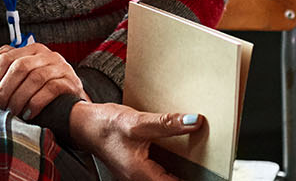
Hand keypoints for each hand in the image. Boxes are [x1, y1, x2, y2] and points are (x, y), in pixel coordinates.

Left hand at [0, 42, 87, 119]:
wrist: (73, 106)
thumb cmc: (43, 93)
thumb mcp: (27, 78)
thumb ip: (9, 73)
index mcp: (31, 50)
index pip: (5, 58)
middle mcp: (46, 54)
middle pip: (19, 67)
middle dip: (5, 90)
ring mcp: (60, 66)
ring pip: (34, 78)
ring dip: (19, 98)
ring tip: (12, 113)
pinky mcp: (70, 81)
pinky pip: (51, 89)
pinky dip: (35, 103)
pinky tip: (27, 114)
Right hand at [67, 101, 204, 180]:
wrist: (85, 124)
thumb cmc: (105, 126)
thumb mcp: (138, 122)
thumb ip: (166, 123)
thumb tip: (193, 121)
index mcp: (141, 174)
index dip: (194, 178)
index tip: (210, 170)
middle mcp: (140, 180)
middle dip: (188, 172)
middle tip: (203, 159)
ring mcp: (138, 176)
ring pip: (166, 177)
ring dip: (180, 168)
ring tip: (194, 154)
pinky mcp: (138, 169)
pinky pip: (160, 172)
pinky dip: (170, 163)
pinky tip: (176, 149)